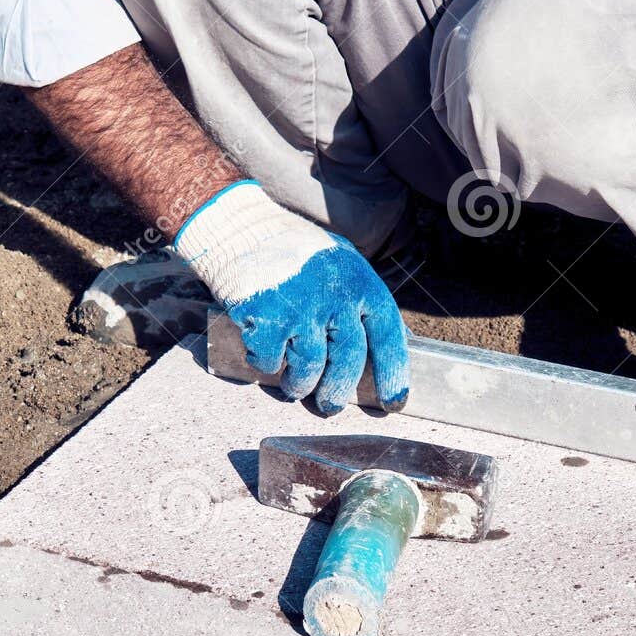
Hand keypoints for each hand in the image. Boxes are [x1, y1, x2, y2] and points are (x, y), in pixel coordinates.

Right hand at [175, 181, 407, 413]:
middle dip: (338, 392)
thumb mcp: (339, 263)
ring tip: (295, 387)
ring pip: (309, 369)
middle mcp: (335, 296)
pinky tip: (264, 353)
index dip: (393, 372)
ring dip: (300, 385)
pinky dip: (266, 364)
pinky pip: (271, 363)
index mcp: (359, 282)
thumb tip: (385, 342)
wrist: (240, 229)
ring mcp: (301, 309)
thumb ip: (359, 299)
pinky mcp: (267, 320)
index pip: (387, 336)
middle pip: (347, 362)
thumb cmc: (292, 250)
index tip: (394, 401)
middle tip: (330, 407)